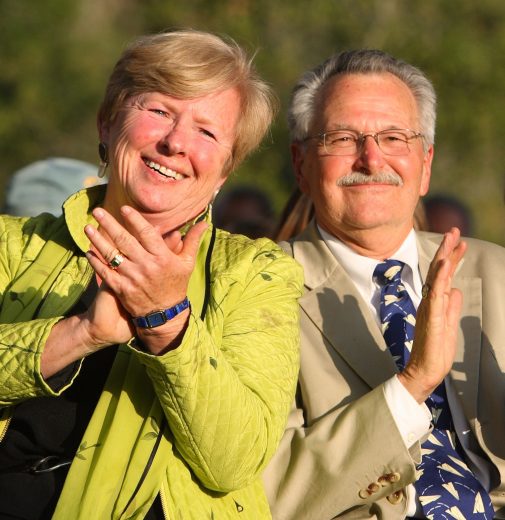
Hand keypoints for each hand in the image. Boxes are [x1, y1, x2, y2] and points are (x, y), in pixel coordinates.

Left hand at [84, 206, 207, 353]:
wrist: (165, 315)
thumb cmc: (176, 285)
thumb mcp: (187, 263)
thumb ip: (192, 241)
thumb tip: (204, 223)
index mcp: (163, 257)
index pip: (146, 234)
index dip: (134, 220)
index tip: (123, 209)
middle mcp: (147, 266)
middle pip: (125, 241)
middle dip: (109, 224)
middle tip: (96, 210)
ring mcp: (132, 278)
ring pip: (112, 255)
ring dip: (98, 240)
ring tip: (87, 227)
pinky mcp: (122, 289)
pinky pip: (105, 273)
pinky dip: (96, 262)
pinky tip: (88, 251)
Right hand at [398, 227, 466, 402]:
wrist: (425, 371)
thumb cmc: (435, 351)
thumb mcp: (449, 324)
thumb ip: (452, 307)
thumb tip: (456, 289)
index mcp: (435, 302)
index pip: (443, 276)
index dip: (451, 258)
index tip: (459, 242)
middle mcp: (430, 301)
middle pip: (438, 271)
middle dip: (447, 250)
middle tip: (453, 231)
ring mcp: (429, 308)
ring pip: (436, 278)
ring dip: (444, 258)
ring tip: (451, 240)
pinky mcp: (431, 317)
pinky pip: (435, 294)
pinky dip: (440, 278)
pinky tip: (445, 265)